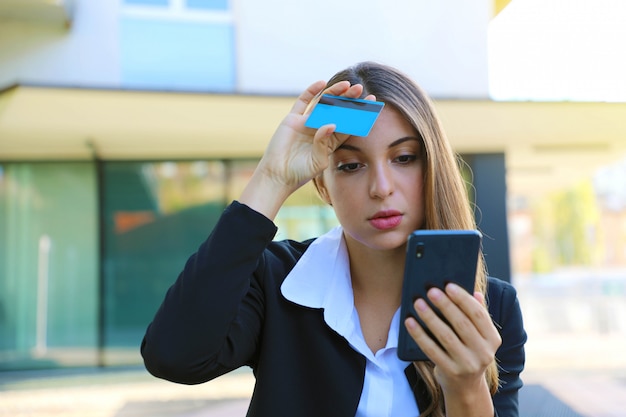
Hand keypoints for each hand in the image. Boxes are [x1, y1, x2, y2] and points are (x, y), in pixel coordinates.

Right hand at [240, 80, 374, 218]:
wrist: (277, 175)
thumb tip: (331, 123)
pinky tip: (321, 83)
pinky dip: (311, 92)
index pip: (348, 123)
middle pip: (338, 110)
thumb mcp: (318, 161)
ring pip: (323, 104)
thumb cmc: (299, 172)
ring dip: (334, 93)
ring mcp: (306, 123)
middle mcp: (320, 129)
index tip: (371, 104)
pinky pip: (303, 102)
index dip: (359, 114)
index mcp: (330, 141)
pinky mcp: (293, 119)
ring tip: (346, 84)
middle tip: (360, 89)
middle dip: (349, 100)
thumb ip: (324, 143)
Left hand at [404, 283, 501, 393]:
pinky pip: (431, 350)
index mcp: (492, 339)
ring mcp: (467, 364)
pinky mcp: (451, 372)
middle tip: (431, 291)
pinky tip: (410, 322)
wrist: (465, 387)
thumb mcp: (478, 336)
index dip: (463, 299)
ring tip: (418, 303)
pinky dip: (419, 334)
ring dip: (430, 317)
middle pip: (462, 324)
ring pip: (446, 336)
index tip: (449, 285)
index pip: (479, 314)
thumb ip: (477, 314)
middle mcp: (484, 353)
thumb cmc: (469, 352)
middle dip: (445, 305)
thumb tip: (474, 291)